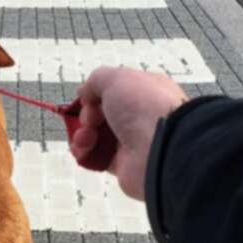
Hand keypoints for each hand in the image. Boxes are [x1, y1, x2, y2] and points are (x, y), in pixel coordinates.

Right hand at [71, 66, 187, 200]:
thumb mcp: (116, 79)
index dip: (96, 93)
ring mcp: (132, 141)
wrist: (160, 149)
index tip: (88, 98)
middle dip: (87, 115)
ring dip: (83, 135)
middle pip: (102, 113)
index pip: (115, 90)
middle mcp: (140, 116)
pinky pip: (97, 158)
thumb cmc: (146, 109)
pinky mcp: (124, 164)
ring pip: (97, 136)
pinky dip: (85, 154)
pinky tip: (83, 150)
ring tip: (85, 137)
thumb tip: (86, 92)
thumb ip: (96, 80)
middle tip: (91, 119)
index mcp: (145, 90)